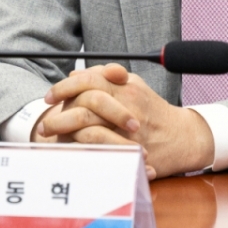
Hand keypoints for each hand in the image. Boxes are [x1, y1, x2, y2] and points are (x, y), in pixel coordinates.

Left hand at [37, 64, 214, 178]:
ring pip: (89, 131)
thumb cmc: (153, 110)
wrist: (183, 138)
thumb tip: (75, 74)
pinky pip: (101, 153)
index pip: (87, 81)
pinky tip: (69, 150)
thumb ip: (105, 76)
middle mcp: (126, 109)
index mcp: (125, 89)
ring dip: (65, 133)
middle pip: (84, 106)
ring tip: (50, 136)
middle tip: (44, 122)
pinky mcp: (131, 153)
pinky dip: (82, 151)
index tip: (49, 97)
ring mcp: (128, 133)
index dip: (64, 88)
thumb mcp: (133, 84)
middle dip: (59, 114)